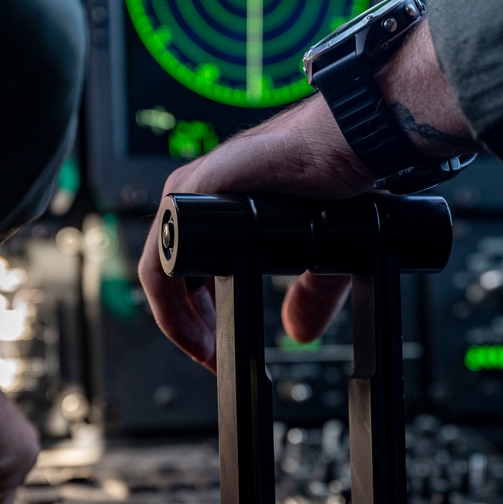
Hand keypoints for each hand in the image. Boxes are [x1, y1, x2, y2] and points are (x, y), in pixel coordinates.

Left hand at [137, 20, 478, 371]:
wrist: (344, 147)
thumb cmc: (329, 180)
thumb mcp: (315, 259)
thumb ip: (305, 296)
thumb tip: (300, 332)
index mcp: (218, 209)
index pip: (189, 274)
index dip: (199, 316)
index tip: (217, 347)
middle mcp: (194, 200)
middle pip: (170, 279)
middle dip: (190, 326)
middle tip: (213, 356)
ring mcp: (188, 196)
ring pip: (158, 274)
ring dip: (179, 323)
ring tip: (206, 350)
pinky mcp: (190, 195)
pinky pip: (160, 263)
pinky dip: (170, 307)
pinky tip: (194, 331)